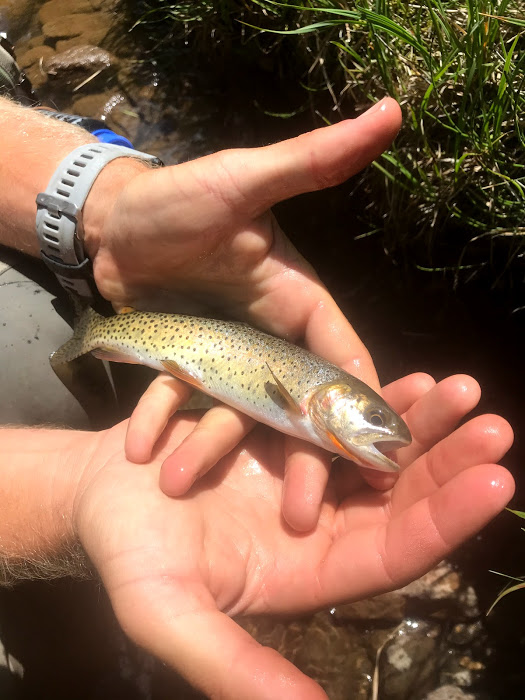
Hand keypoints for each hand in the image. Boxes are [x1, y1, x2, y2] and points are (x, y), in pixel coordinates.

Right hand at [74, 372, 513, 699]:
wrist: (100, 493)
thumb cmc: (129, 556)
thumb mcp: (167, 616)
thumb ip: (232, 666)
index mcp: (306, 571)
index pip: (392, 552)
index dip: (444, 519)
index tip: (496, 482)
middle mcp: (318, 522)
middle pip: (397, 495)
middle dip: (447, 461)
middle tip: (493, 426)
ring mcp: (302, 472)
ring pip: (373, 449)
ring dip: (418, 419)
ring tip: (459, 388)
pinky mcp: (282, 431)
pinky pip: (337, 415)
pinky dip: (368, 394)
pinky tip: (402, 376)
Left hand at [82, 98, 402, 521]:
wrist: (117, 221)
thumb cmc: (183, 199)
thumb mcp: (245, 180)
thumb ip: (310, 162)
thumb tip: (389, 112)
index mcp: (299, 303)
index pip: (343, 358)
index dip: (362, 405)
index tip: (379, 458)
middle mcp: (271, 339)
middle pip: (298, 406)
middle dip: (302, 458)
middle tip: (303, 515)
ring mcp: (228, 359)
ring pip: (234, 414)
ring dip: (212, 448)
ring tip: (182, 482)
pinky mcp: (188, 370)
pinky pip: (180, 404)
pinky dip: (161, 422)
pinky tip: (139, 447)